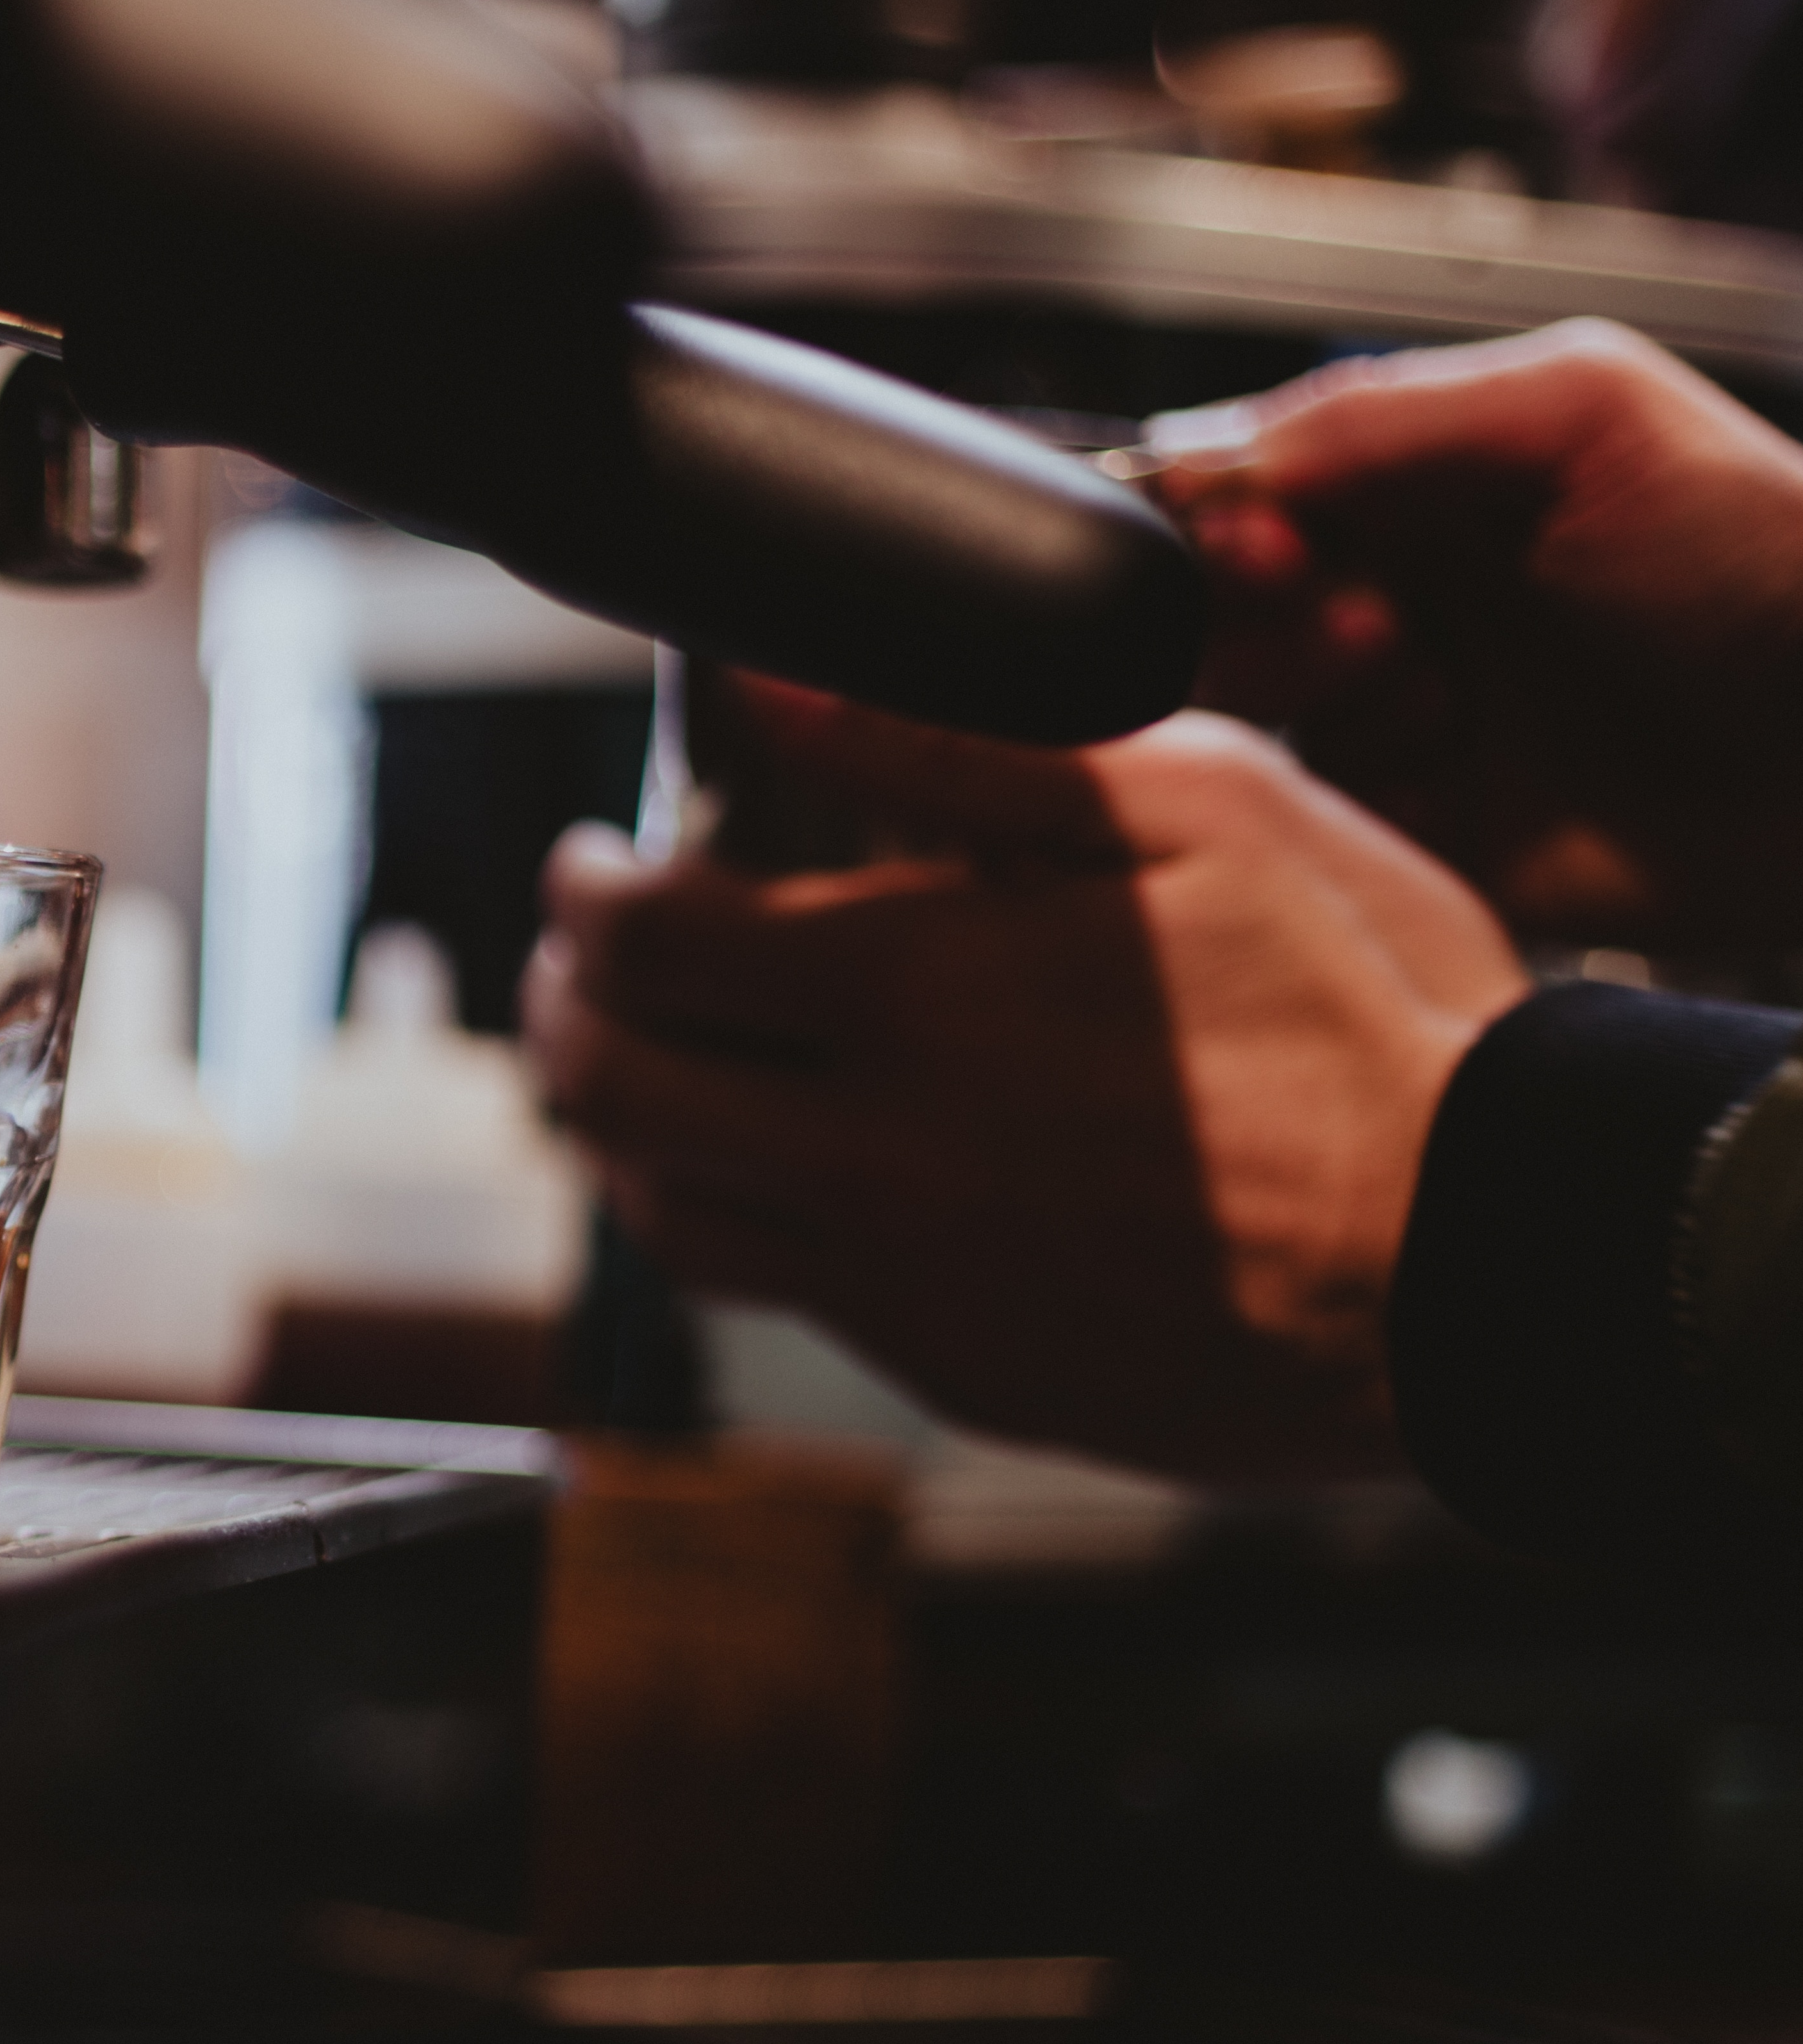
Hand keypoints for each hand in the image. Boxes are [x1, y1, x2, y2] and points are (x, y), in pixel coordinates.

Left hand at [526, 693, 1529, 1478]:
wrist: (1482, 1255)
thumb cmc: (1370, 1018)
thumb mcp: (1199, 812)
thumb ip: (957, 742)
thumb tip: (777, 678)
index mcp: (916, 994)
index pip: (640, 944)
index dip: (581, 894)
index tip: (592, 865)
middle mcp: (874, 1152)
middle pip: (605, 1087)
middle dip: (561, 1008)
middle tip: (584, 963)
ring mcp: (902, 1279)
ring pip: (663, 1210)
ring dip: (625, 1125)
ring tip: (655, 1060)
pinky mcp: (951, 1365)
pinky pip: (780, 1293)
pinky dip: (737, 1219)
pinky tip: (783, 1163)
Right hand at [1155, 317, 1802, 949]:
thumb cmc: (1774, 560)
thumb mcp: (1588, 414)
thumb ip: (1391, 409)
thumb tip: (1209, 453)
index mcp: (1419, 488)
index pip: (1237, 491)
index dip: (1217, 519)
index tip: (1264, 542)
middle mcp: (1393, 600)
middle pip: (1215, 613)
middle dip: (1259, 617)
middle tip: (1364, 620)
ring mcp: (1405, 723)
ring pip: (1246, 723)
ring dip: (1317, 705)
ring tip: (1432, 695)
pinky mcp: (1424, 838)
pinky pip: (1309, 834)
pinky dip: (1347, 808)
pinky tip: (1448, 783)